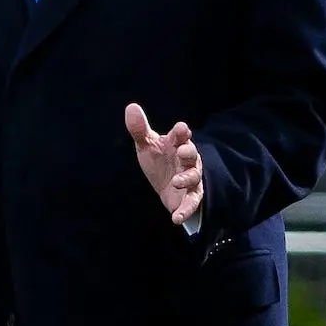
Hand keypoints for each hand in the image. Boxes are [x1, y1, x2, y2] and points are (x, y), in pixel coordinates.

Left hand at [124, 104, 203, 226]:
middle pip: (192, 154)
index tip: (180, 129)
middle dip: (189, 152)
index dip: (181, 132)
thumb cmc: (159, 160)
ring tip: (177, 182)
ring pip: (194, 177)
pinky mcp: (190, 197)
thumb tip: (131, 107)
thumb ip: (139, 129)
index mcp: (177, 143)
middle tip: (182, 152)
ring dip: (187, 179)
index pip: (181, 134)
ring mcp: (191, 179)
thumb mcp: (147, 145)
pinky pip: (191, 203)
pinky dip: (185, 211)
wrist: (166, 185)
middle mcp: (187, 160)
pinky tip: (176, 218)